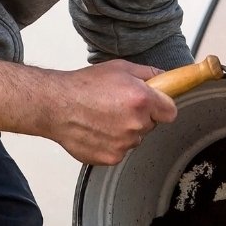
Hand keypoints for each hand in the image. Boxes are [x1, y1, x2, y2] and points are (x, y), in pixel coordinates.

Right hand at [43, 60, 178, 165]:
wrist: (55, 106)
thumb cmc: (83, 86)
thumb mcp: (119, 68)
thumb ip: (147, 74)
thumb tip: (165, 79)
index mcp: (141, 99)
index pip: (170, 112)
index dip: (161, 107)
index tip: (153, 105)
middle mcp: (136, 123)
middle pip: (150, 125)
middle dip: (139, 117)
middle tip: (117, 107)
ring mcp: (124, 143)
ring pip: (134, 139)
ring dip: (125, 131)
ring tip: (103, 118)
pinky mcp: (112, 157)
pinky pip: (120, 151)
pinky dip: (111, 143)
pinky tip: (97, 130)